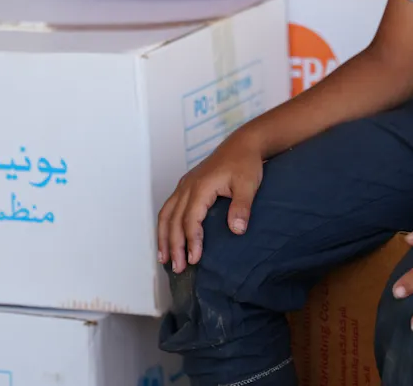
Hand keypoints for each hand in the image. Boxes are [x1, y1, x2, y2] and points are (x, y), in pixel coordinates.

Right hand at [157, 131, 264, 273]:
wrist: (243, 144)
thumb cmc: (246, 163)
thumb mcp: (248, 184)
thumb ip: (242, 207)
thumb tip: (237, 231)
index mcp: (201, 187)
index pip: (190, 219)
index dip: (191, 241)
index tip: (195, 260)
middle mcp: (187, 186)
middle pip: (174, 220)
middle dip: (174, 245)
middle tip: (178, 268)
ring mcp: (184, 185)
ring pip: (166, 214)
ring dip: (164, 237)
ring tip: (164, 259)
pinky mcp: (186, 186)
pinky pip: (169, 207)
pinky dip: (165, 225)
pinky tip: (167, 238)